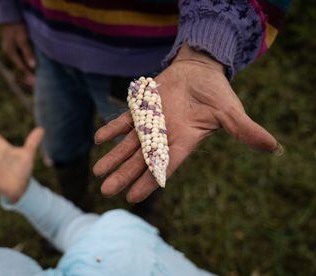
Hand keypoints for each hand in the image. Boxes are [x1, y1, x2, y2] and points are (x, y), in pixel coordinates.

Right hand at [1, 23, 35, 85]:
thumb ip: (28, 52)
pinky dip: (27, 62)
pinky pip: (21, 58)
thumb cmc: (18, 26)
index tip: (36, 83)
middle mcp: (9, 53)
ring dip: (28, 69)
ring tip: (36, 78)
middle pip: (20, 67)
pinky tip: (33, 66)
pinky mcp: (14, 47)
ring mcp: (10, 50)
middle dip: (28, 75)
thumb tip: (33, 67)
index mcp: (10, 52)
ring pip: (20, 63)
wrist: (11, 16)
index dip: (29, 75)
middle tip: (36, 84)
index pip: (21, 67)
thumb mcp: (23, 38)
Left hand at [93, 44, 281, 202]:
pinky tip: (99, 139)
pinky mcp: (141, 108)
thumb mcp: (230, 112)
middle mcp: (164, 136)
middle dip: (124, 174)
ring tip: (98, 172)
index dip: (149, 181)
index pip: (164, 166)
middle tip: (107, 191)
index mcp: (184, 141)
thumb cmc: (215, 93)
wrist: (199, 72)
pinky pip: (124, 120)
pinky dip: (112, 127)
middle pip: (141, 160)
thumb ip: (244, 129)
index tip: (132, 197)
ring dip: (113, 156)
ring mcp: (150, 123)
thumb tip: (273, 147)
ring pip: (128, 143)